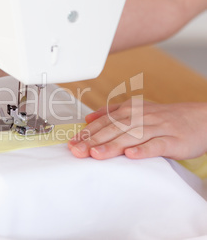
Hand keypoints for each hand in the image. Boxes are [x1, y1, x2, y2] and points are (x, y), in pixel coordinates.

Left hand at [68, 99, 206, 159]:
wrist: (200, 118)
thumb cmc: (164, 117)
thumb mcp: (137, 110)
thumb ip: (111, 113)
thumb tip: (88, 118)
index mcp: (130, 111)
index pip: (104, 122)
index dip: (87, 133)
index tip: (71, 143)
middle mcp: (141, 118)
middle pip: (114, 129)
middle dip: (93, 140)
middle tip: (76, 151)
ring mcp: (157, 128)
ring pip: (131, 137)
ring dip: (112, 145)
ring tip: (96, 155)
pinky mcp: (173, 140)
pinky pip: (157, 145)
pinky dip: (144, 149)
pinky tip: (131, 155)